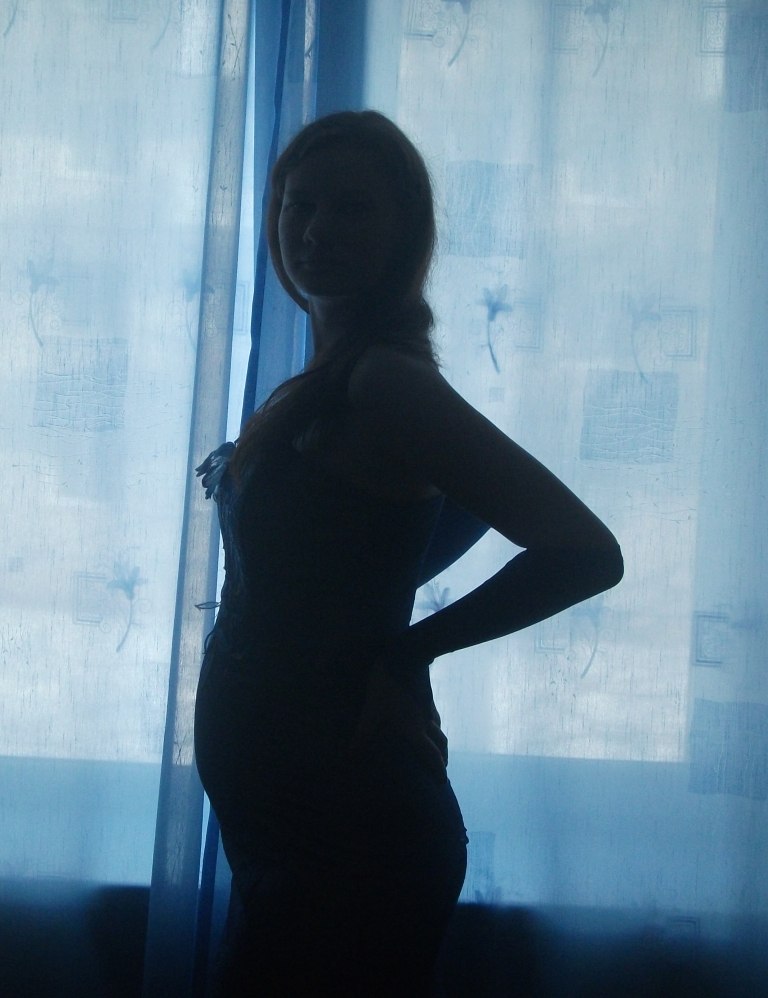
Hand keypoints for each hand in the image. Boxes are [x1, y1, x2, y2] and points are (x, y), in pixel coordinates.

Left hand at [351, 661, 447, 783]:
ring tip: (436, 746)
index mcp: (415, 731)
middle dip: (443, 758)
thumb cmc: (387, 688)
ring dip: (440, 741)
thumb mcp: (371, 712)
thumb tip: (350, 756)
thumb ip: (363, 735)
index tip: (443, 783)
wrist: (405, 658)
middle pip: (441, 744)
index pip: (431, 756)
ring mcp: (428, 708)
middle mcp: (426, 723)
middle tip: (443, 768)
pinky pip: (433, 714)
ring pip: (439, 728)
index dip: (438, 771)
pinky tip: (427, 718)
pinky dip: (434, 723)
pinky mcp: (426, 695)